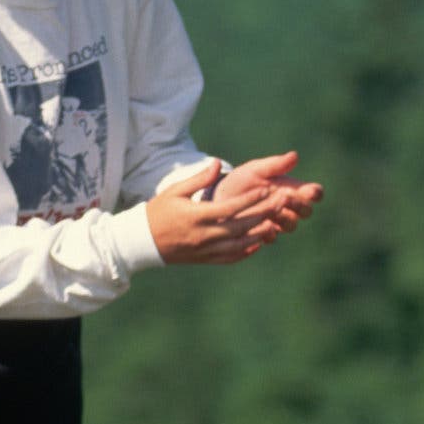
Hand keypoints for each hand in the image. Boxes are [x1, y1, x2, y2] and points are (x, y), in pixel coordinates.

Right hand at [146, 160, 298, 265]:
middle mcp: (204, 235)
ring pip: (240, 244)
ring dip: (260, 234)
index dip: (251, 198)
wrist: (141, 242)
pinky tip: (259, 243)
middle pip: (241, 226)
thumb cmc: (157, 212)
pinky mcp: (205, 260)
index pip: (230, 207)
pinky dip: (247, 251)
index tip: (268, 188)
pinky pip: (231, 257)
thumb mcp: (175, 191)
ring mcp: (205, 250)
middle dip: (264, 214)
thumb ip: (199, 179)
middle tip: (282, 203)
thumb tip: (218, 164)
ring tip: (276, 223)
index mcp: (197, 216)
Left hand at [215, 150, 324, 240]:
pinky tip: (262, 224)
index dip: (315, 193)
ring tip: (273, 208)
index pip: (314, 193)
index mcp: (292, 189)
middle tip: (286, 197)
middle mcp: (288, 207)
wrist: (219, 198)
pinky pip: (271, 236)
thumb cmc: (241, 181)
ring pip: (290, 225)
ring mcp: (277, 222)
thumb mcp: (256, 169)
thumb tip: (295, 156)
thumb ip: (275, 165)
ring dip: (284, 217)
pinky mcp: (263, 234)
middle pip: (306, 211)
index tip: (311, 191)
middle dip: (299, 205)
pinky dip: (268, 231)